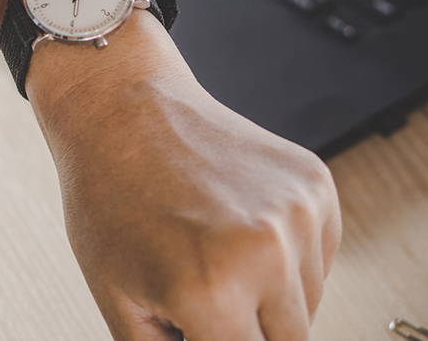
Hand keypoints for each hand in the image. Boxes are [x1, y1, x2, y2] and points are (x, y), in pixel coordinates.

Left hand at [28, 13, 341, 340]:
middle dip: (244, 332)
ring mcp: (296, 212)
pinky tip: (235, 230)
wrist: (121, 108)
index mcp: (209, 287)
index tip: (203, 332)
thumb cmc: (108, 193)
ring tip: (212, 256)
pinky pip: (319, 257)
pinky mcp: (315, 185)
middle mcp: (263, 250)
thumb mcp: (119, 298)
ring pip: (308, 304)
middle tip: (203, 303)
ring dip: (270, 299)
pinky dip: (287, 259)